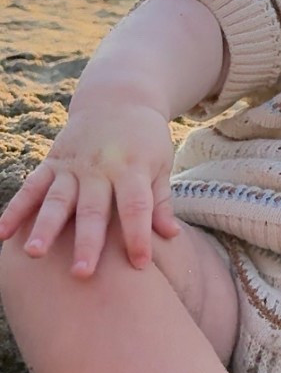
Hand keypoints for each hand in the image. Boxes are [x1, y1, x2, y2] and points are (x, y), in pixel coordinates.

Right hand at [0, 99, 178, 276]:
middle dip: (87, 242)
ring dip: (45, 228)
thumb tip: (172, 236)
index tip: (140, 264)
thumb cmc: (145, 139)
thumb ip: (160, 200)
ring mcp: (72, 166)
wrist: (118, 98)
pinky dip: (16, 210)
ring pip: (56, 200)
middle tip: (81, 274)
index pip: (136, 206)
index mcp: (132, 168)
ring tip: (35, 254)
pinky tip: (2, 234)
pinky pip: (31, 187)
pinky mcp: (52, 162)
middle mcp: (100, 168)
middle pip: (92, 209)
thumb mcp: (160, 163)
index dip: (138, 235)